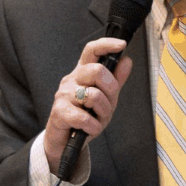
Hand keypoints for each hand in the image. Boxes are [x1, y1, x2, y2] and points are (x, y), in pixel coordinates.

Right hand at [44, 37, 133, 174]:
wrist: (65, 141)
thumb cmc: (84, 117)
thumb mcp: (105, 99)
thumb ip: (116, 81)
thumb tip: (127, 61)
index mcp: (82, 73)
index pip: (91, 50)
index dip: (106, 45)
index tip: (121, 45)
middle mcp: (72, 79)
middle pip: (97, 71)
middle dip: (110, 90)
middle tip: (107, 104)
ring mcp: (64, 95)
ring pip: (93, 95)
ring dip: (103, 112)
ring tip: (97, 119)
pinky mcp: (59, 111)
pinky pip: (84, 117)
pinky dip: (93, 127)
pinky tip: (89, 128)